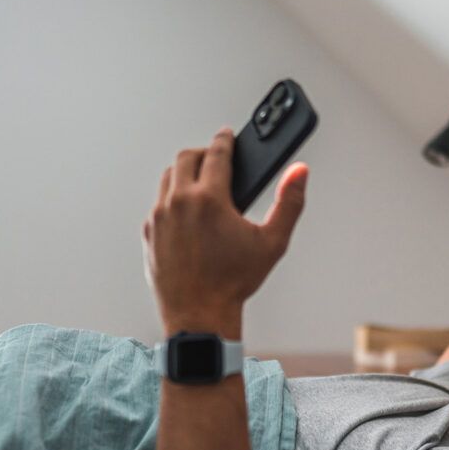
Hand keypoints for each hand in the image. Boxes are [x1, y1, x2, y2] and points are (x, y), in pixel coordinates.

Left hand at [143, 128, 307, 333]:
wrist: (199, 315)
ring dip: (185, 173)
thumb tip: (299, 173)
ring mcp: (160, 217)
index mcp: (209, 199)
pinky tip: (187, 211)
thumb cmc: (233, 283)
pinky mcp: (149, 232)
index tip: (228, 134)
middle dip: (204, 153)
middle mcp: (179, 202)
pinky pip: (158, 203)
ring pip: (169, 178)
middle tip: (217, 158)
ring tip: (202, 182)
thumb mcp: (272, 242)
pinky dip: (172, 199)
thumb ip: (289, 203)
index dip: (226, 139)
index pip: (217, 152)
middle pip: (187, 157)